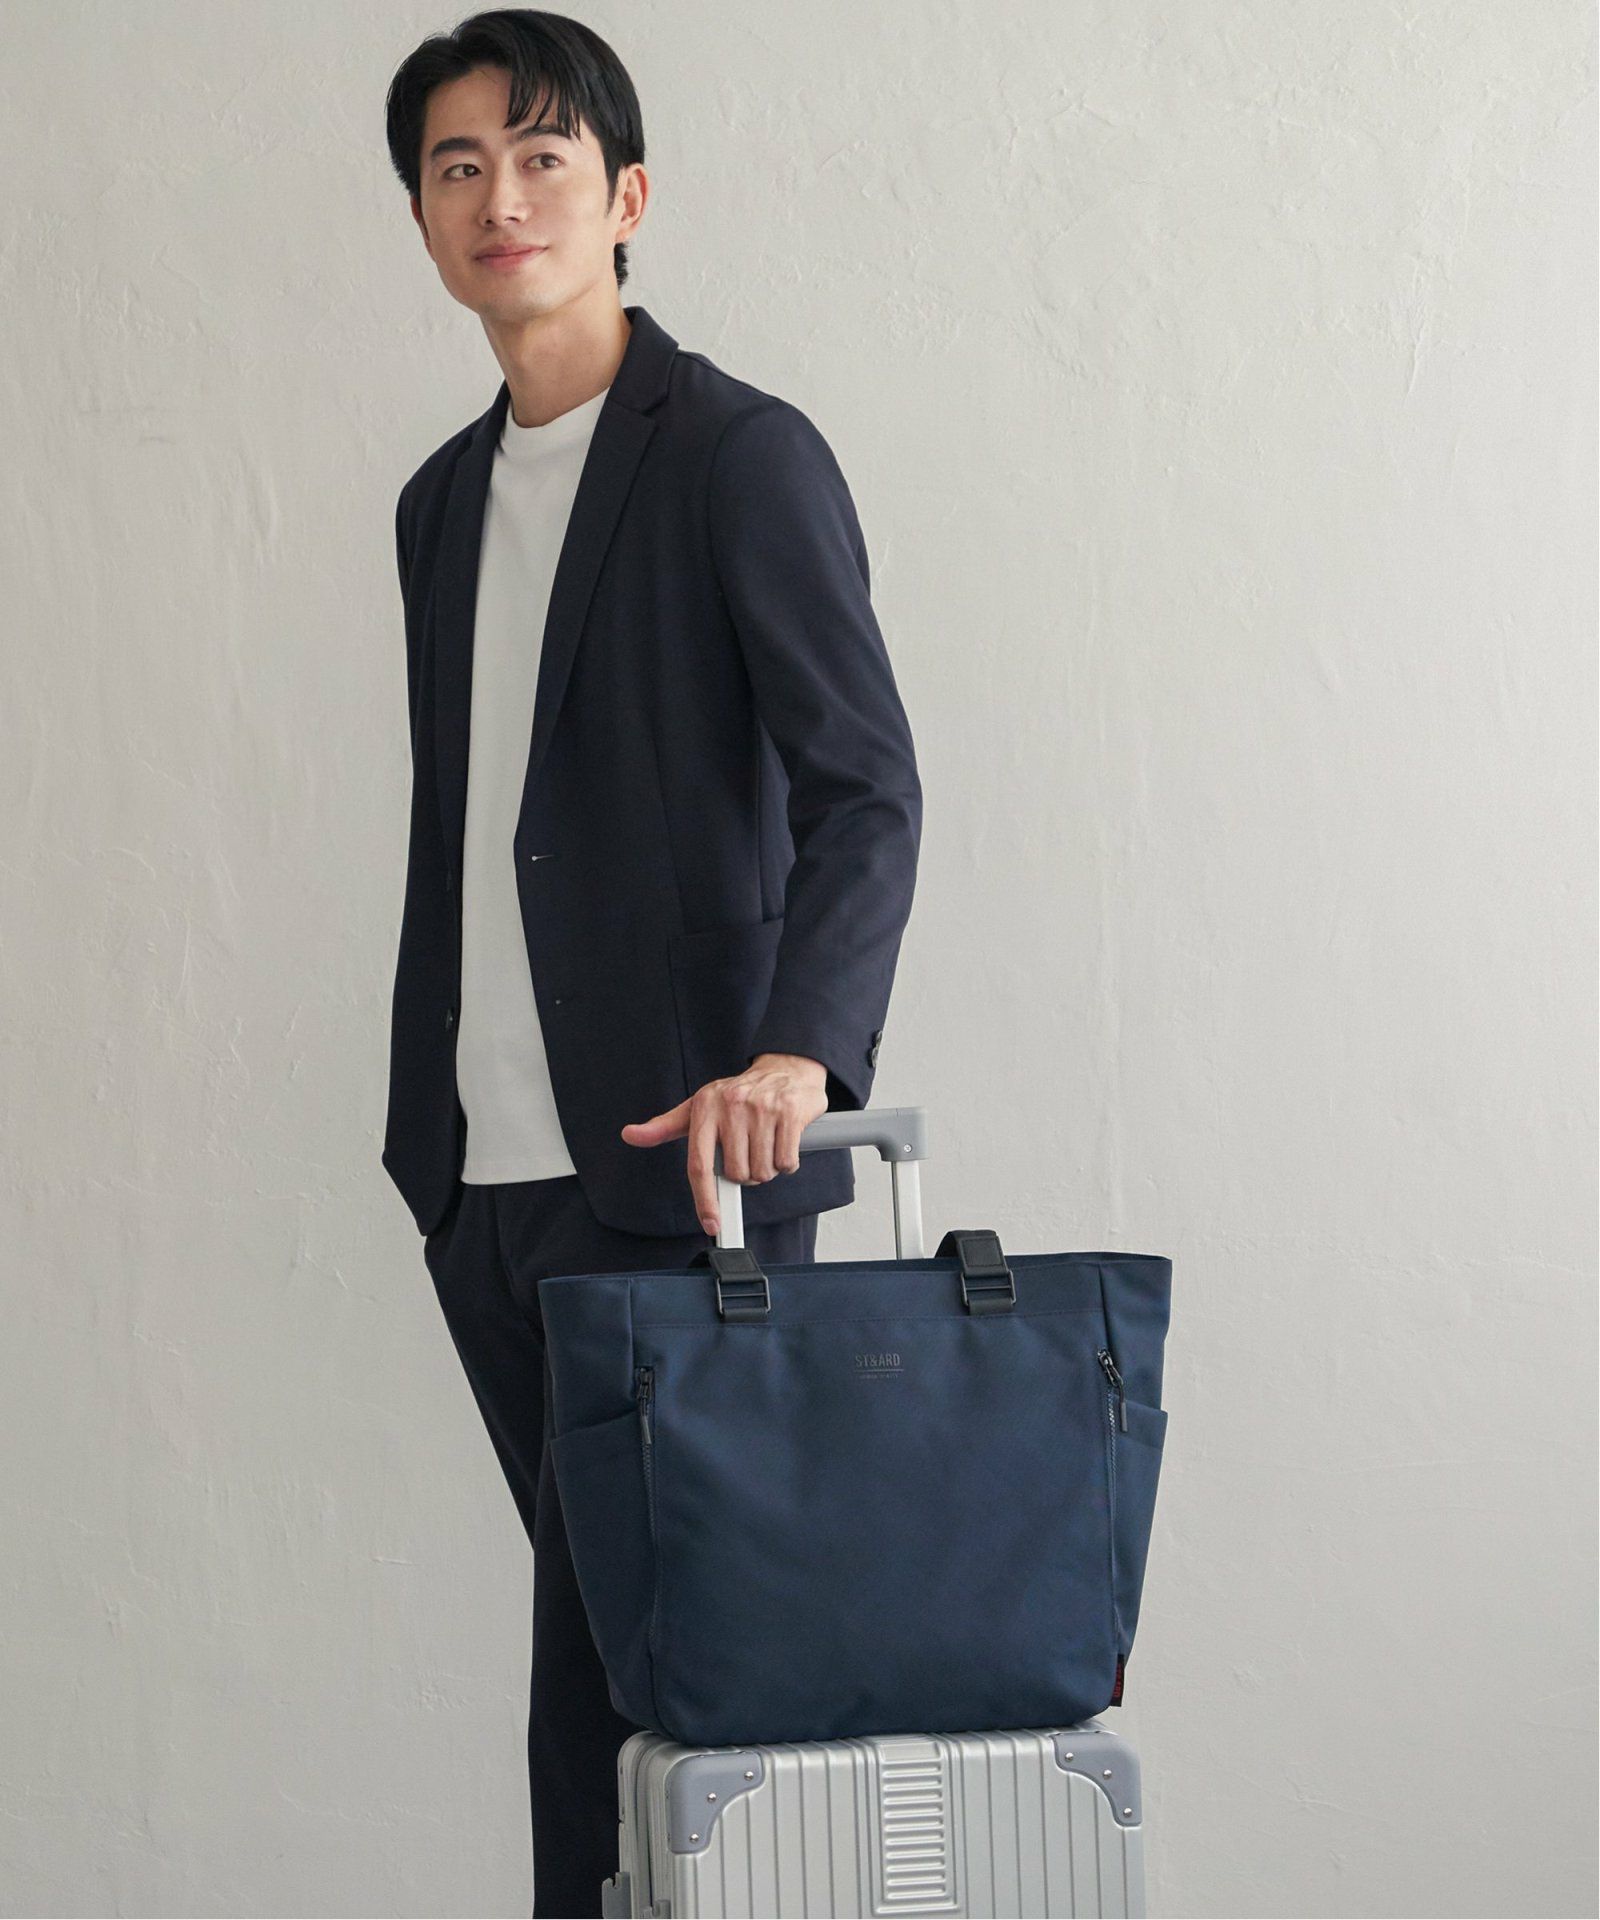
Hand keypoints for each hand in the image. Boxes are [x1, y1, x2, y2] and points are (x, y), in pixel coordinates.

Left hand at [620, 1053, 828, 1235]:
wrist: (784, 1069)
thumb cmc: (737, 1094)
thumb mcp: (698, 1107)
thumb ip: (664, 1126)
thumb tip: (630, 1135)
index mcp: (704, 1107)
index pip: (699, 1165)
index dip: (704, 1200)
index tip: (711, 1224)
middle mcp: (731, 1106)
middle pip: (736, 1174)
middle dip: (745, 1174)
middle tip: (747, 1153)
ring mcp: (761, 1109)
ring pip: (762, 1171)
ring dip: (766, 1169)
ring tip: (764, 1145)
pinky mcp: (789, 1113)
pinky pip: (785, 1161)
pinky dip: (785, 1162)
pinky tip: (781, 1142)